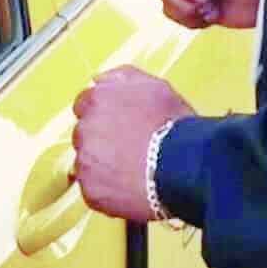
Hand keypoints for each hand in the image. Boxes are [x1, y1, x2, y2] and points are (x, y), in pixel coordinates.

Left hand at [72, 67, 193, 221]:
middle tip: (129, 148)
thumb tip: (99, 79)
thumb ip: (121, 77)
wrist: (182, 167)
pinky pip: (95, 189)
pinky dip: (109, 190)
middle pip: (84, 134)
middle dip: (101, 140)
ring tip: (133, 169)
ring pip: (88, 162)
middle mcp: (84, 129)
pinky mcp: (91, 190)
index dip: (103, 114)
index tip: (118, 125)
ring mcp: (85, 162)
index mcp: (97, 100)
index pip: (84, 104)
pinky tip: (131, 186)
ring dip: (104, 165)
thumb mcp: (154, 86)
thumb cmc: (173, 125)